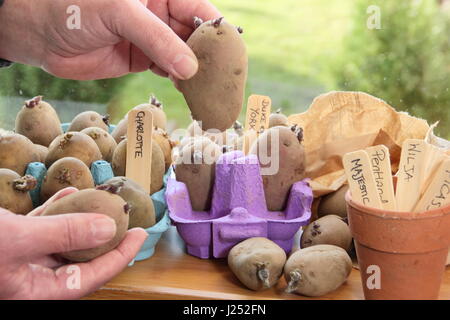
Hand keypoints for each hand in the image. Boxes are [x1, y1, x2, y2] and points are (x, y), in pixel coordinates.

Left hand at [0, 0, 220, 79]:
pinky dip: (179, 81)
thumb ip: (157, 40)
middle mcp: (160, 15)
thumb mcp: (120, 14)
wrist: (38, 31)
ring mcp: (150, 39)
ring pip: (183, 55)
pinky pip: (167, 70)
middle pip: (195, 36)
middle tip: (222, 81)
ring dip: (195, 73)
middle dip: (208, 57)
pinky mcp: (139, 59)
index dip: (216, 33)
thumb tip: (190, 69)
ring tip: (208, 90)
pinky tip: (187, 90)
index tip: (230, 57)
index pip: (199, 10)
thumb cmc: (74, 6)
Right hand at [0, 187, 147, 299]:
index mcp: (38, 292)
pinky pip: (42, 229)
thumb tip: (109, 228)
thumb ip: (64, 234)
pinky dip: (56, 212)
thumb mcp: (19, 239)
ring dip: (80, 218)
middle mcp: (33, 280)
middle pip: (80, 258)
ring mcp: (22, 263)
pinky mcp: (11, 246)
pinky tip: (68, 194)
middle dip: (103, 234)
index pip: (93, 276)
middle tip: (122, 214)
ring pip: (62, 241)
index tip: (140, 234)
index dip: (120, 255)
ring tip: (99, 199)